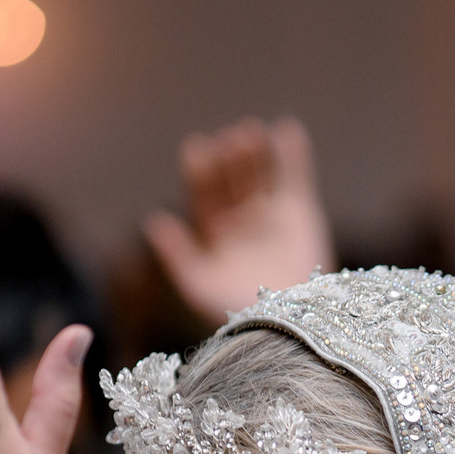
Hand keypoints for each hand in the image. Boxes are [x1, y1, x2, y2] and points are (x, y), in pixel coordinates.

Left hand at [142, 116, 333, 322]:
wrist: (290, 324)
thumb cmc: (239, 311)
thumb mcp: (199, 285)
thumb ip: (177, 253)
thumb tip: (154, 220)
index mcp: (213, 229)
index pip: (203, 192)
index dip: (200, 170)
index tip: (198, 149)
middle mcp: (240, 215)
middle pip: (231, 177)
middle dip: (229, 158)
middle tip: (229, 140)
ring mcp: (270, 211)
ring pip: (260, 172)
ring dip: (256, 151)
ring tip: (251, 132)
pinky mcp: (300, 210)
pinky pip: (295, 176)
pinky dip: (292, 153)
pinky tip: (288, 129)